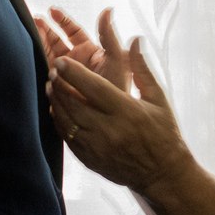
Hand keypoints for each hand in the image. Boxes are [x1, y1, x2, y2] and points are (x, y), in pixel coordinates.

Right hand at [34, 7, 129, 92]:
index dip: (62, 20)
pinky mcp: (55, 86)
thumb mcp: (116, 59)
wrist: (107, 118)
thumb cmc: (118, 88)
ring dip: (38, 41)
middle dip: (45, 28)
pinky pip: (43, 70)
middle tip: (33, 18)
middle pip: (56, 40)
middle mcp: (75, 62)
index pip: (74, 32)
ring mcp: (64, 74)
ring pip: (47, 52)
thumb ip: (109, 36)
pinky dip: (35, 59)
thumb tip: (107, 10)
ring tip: (27, 29)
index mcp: (90, 52)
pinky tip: (27, 51)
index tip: (51, 11)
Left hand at [46, 39, 190, 195]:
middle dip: (59, 85)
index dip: (74, 73)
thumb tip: (135, 39)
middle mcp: (110, 130)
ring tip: (51, 86)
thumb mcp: (158, 98)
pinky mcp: (90, 160)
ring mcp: (97, 148)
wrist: (163, 174)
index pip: (93, 88)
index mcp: (127, 111)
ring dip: (55, 102)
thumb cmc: (164, 132)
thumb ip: (142, 68)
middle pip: (74, 104)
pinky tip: (57, 109)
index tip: (61, 60)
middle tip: (52, 70)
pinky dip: (59, 121)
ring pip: (66, 121)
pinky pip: (67, 138)